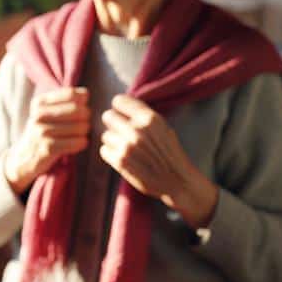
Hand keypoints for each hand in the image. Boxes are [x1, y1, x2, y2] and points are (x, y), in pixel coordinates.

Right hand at [4, 87, 89, 193]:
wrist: (24, 157)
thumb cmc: (42, 131)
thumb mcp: (45, 112)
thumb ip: (64, 101)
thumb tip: (86, 94)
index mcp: (39, 103)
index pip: (71, 94)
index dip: (83, 101)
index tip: (81, 108)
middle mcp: (39, 115)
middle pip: (78, 110)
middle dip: (86, 117)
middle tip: (83, 124)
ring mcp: (42, 132)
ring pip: (80, 127)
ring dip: (84, 132)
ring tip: (79, 135)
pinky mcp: (48, 148)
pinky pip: (77, 142)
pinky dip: (82, 143)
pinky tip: (78, 143)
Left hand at [99, 94, 218, 228]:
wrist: (177, 181)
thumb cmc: (170, 153)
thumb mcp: (162, 128)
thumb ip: (142, 117)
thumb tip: (120, 106)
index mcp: (149, 118)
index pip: (119, 101)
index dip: (119, 108)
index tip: (122, 114)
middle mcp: (137, 130)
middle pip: (108, 116)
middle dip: (114, 124)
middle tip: (122, 132)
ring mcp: (127, 146)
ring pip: (105, 135)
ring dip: (113, 141)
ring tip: (127, 148)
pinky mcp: (120, 161)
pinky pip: (104, 150)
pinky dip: (111, 154)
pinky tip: (124, 158)